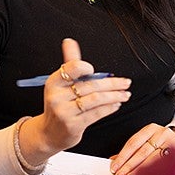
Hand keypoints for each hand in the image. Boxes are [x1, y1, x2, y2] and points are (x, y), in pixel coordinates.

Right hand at [24, 38, 131, 157]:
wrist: (48, 133)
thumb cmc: (59, 104)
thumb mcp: (61, 83)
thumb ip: (70, 63)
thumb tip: (70, 41)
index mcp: (54, 82)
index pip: (72, 68)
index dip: (85, 67)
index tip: (95, 70)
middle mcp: (57, 96)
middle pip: (90, 85)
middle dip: (112, 83)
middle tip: (126, 82)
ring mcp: (64, 112)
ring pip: (96, 99)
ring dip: (114, 96)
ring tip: (125, 94)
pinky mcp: (73, 125)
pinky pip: (96, 113)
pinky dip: (109, 108)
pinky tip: (116, 105)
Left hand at [109, 123, 174, 174]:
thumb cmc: (161, 143)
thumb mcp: (146, 142)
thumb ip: (131, 150)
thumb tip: (114, 160)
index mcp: (150, 129)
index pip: (133, 142)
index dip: (122, 156)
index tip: (114, 166)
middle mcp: (161, 133)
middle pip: (142, 151)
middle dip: (129, 165)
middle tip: (120, 174)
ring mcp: (171, 142)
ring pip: (153, 159)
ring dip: (140, 170)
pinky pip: (163, 164)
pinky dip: (153, 171)